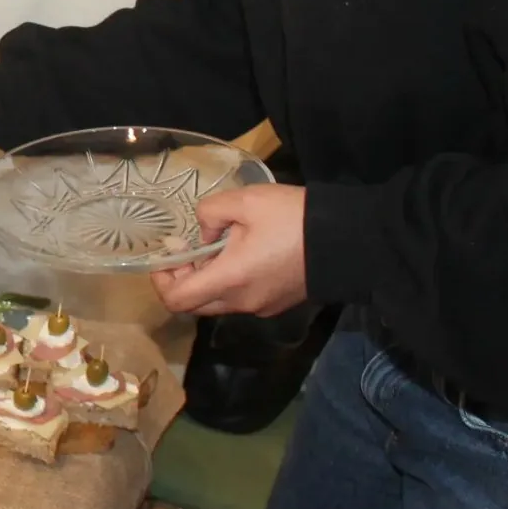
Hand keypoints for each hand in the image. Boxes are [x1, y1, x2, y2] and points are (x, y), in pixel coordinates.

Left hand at [150, 185, 307, 316]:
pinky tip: (242, 255)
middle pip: (194, 304)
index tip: (166, 257)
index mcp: (230, 280)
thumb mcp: (245, 201)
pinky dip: (230, 283)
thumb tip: (202, 234)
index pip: (177, 300)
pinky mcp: (276, 304)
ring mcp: (261, 307)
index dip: (161, 281)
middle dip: (183, 279)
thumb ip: (210, 213)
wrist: (346, 239)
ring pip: (217, 302)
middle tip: (189, 249)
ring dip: (207, 280)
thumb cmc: (292, 218)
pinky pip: (240, 299)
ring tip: (218, 246)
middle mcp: (241, 302)